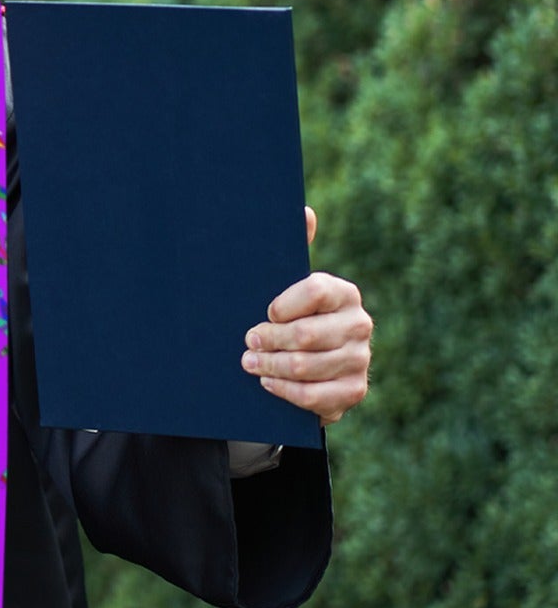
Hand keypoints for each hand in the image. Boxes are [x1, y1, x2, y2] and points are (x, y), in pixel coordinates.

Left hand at [241, 207, 371, 425]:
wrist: (308, 365)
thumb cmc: (290, 317)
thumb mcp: (286, 285)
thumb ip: (294, 249)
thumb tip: (304, 211)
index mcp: (344, 293)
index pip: (314, 290)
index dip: (283, 304)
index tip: (264, 312)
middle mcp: (359, 324)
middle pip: (306, 334)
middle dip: (268, 340)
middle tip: (247, 342)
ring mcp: (359, 360)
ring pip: (306, 366)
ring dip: (270, 366)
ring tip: (249, 363)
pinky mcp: (353, 391)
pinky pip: (314, 396)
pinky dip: (285, 391)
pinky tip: (268, 383)